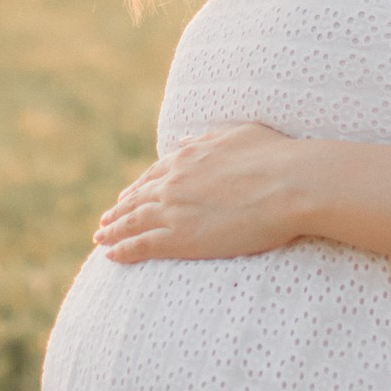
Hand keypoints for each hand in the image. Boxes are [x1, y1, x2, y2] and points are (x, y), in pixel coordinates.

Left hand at [94, 123, 315, 264]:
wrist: (290, 184)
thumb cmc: (277, 158)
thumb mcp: (238, 135)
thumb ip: (208, 139)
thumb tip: (184, 140)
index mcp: (188, 156)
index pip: (153, 175)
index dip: (138, 188)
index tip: (127, 197)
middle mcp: (174, 181)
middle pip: (137, 198)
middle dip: (119, 211)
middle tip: (105, 222)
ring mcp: (174, 209)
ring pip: (132, 222)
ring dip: (113, 231)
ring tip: (101, 239)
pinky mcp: (180, 238)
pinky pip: (141, 245)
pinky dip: (122, 250)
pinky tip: (110, 256)